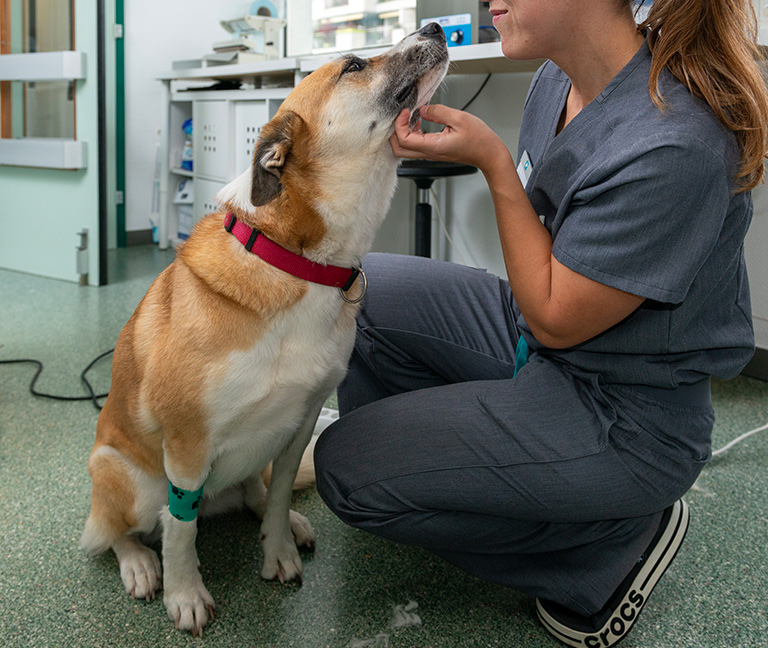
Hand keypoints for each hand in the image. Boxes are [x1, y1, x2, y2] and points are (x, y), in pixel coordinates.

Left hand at [390, 104, 506, 171]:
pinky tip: (420, 122)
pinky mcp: (434, 152)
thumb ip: (438, 112)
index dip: (400, 124)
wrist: (489, 154)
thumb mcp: (459, 118)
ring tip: (412, 117)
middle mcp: (429, 153)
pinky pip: (416, 146)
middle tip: (402, 116)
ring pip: (406, 149)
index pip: (404, 140)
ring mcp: (431, 154)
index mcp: (433, 146)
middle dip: (395, 132)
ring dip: (403, 133)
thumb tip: (423, 109)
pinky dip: (412, 134)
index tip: (406, 111)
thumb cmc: (479, 139)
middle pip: (399, 150)